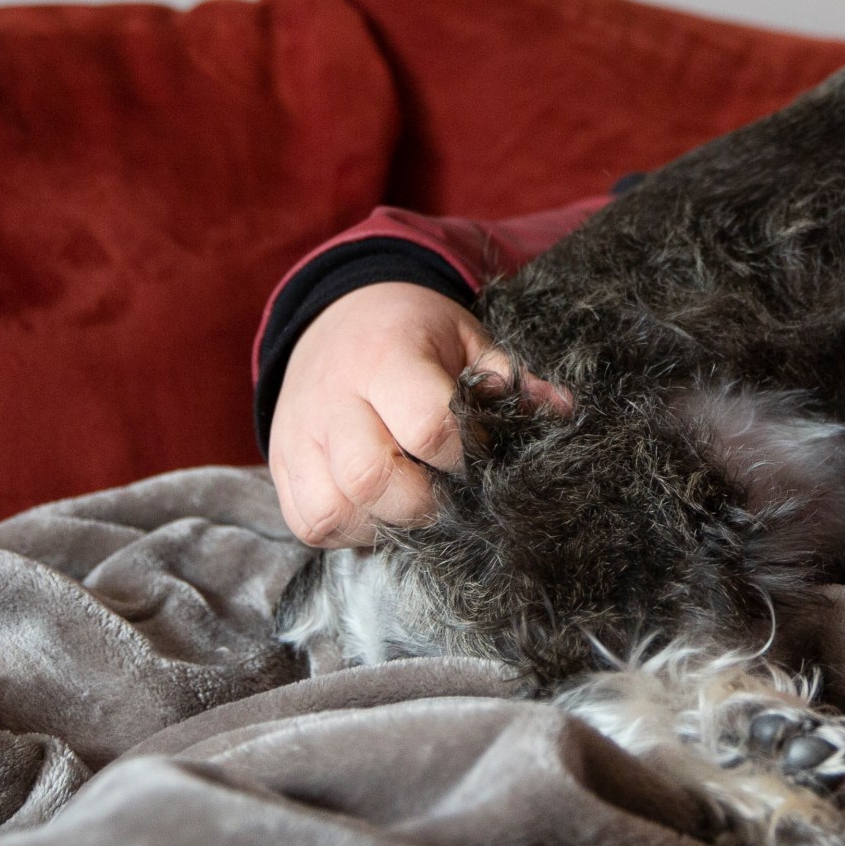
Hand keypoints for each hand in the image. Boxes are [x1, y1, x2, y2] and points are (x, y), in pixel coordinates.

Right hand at [267, 282, 563, 546]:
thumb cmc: (414, 333)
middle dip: (425, 502)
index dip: (465, 455)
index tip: (482, 457)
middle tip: (450, 494)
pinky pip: (308, 522)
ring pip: (334, 509)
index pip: (427, 425)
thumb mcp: (465, 338)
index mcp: (386, 357)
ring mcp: (299, 435)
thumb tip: (562, 413)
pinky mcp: (282, 464)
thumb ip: (510, 379)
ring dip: (383, 522)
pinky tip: (377, 509)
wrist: (337, 316)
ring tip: (412, 501)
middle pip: (374, 477)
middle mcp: (333, 398)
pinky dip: (348, 530)